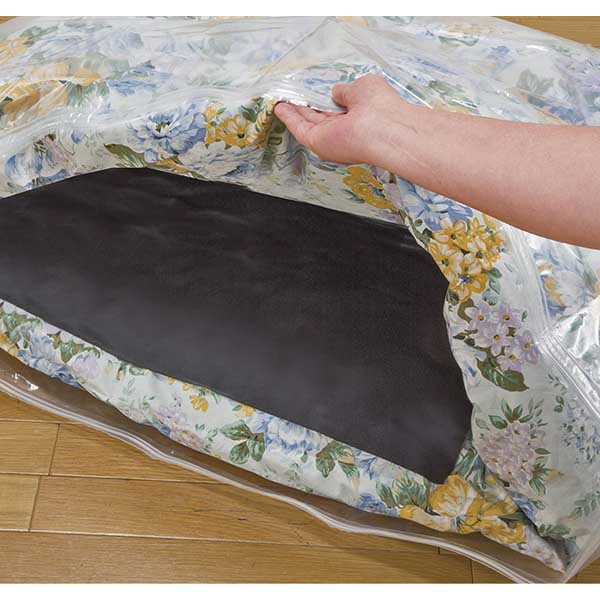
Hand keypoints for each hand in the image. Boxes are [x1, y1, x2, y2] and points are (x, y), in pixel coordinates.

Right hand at [274, 75, 406, 165]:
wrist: (383, 128)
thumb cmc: (381, 106)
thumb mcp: (364, 87)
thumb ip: (347, 90)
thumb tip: (337, 91)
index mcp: (358, 116)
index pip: (338, 109)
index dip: (326, 100)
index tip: (315, 92)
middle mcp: (344, 130)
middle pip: (320, 118)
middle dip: (306, 108)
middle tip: (293, 97)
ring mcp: (331, 137)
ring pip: (308, 123)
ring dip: (294, 112)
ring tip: (282, 101)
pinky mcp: (318, 142)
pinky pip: (300, 129)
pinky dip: (289, 118)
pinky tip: (280, 107)